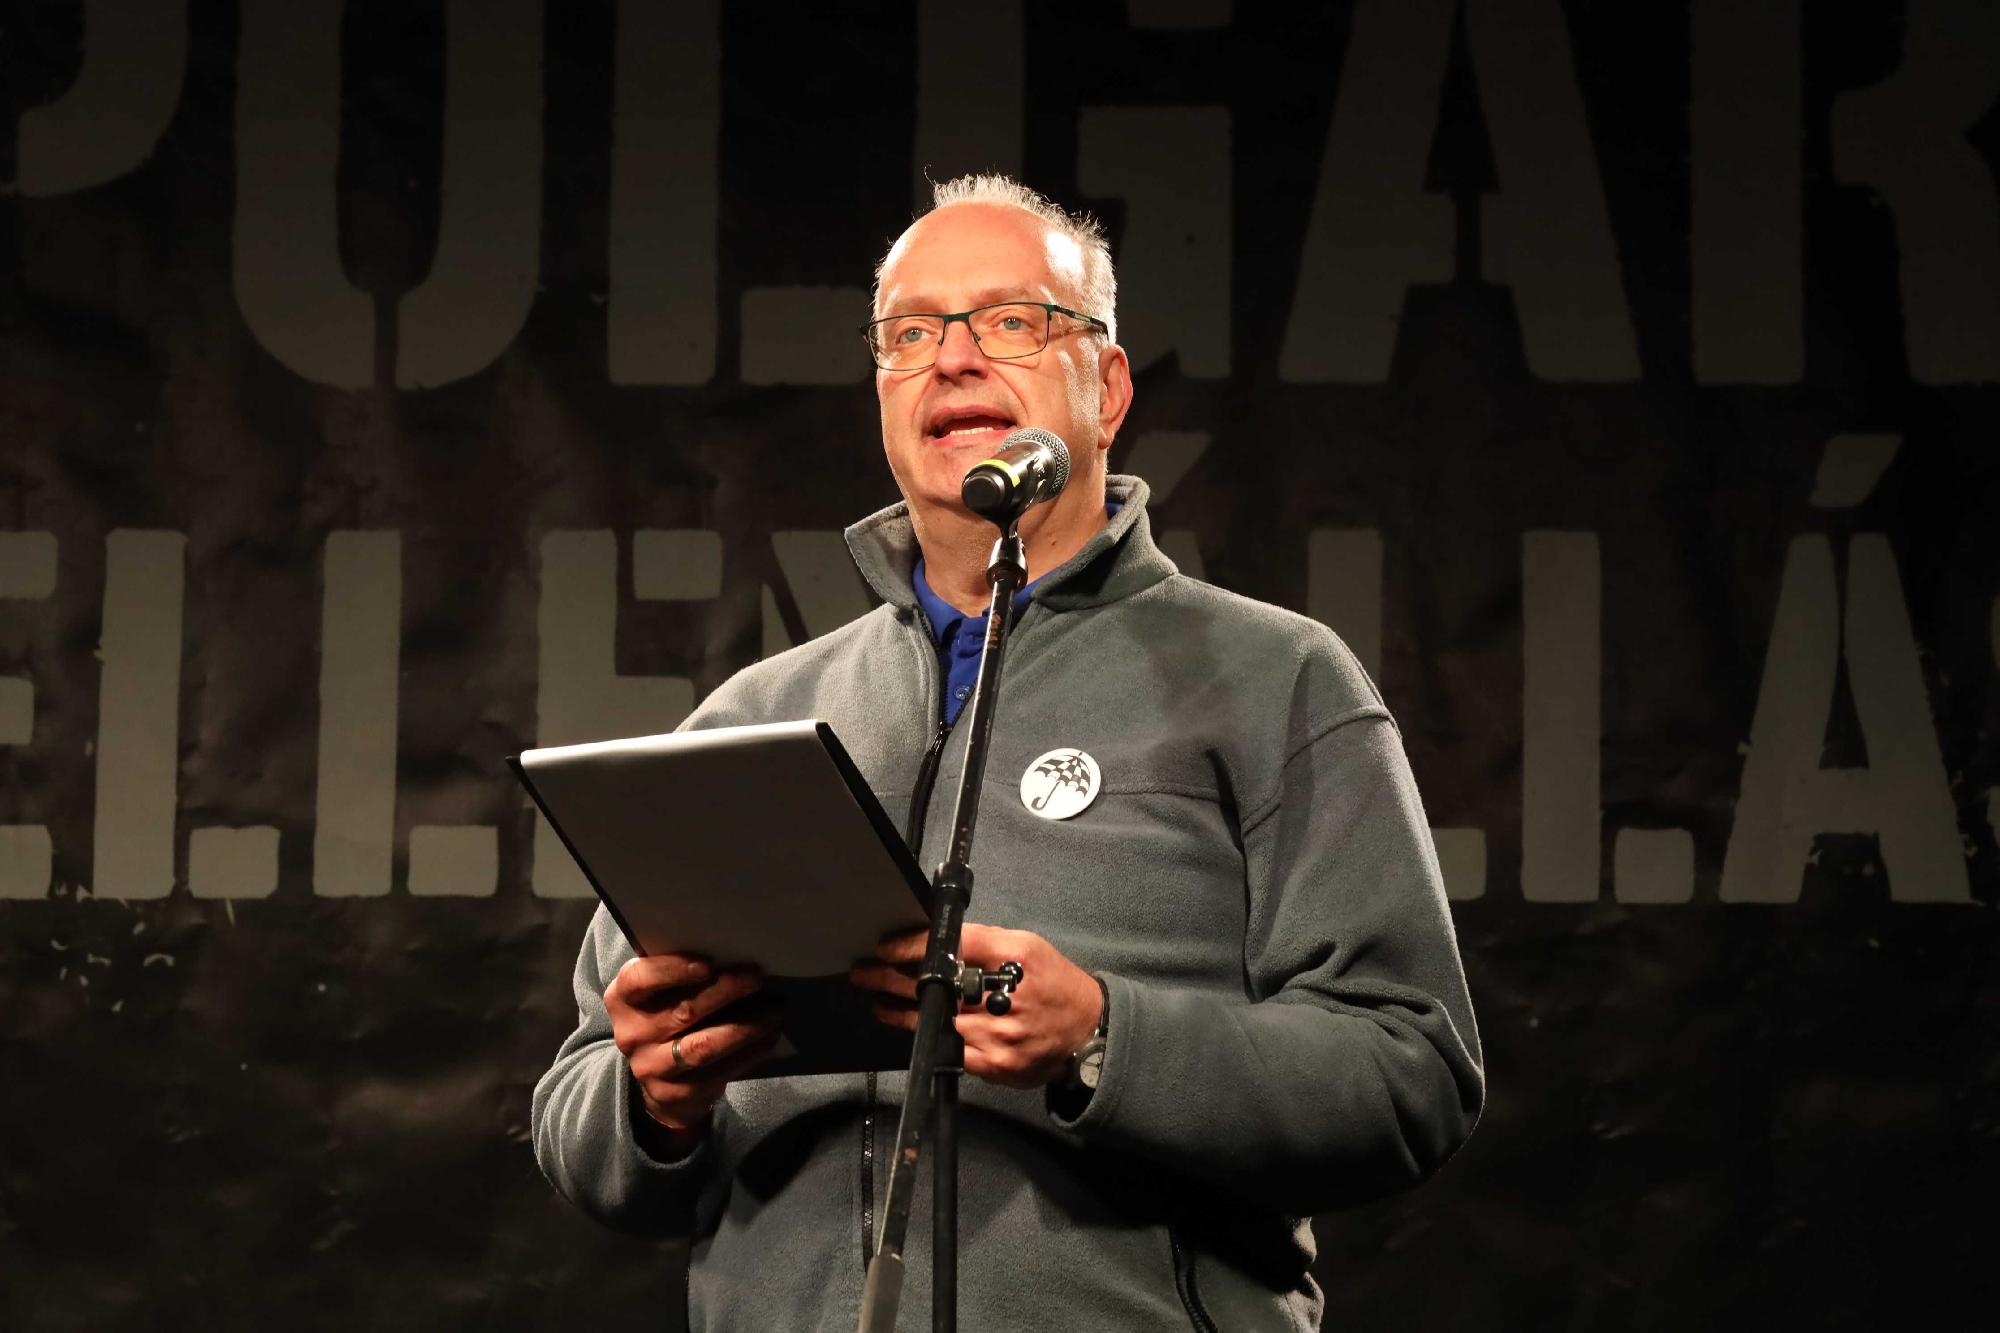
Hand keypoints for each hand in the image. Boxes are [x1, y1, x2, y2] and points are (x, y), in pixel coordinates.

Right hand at [605, 953, 782, 1136]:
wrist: (658, 1078)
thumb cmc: (665, 1016)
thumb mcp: (659, 993)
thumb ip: (679, 974)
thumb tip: (732, 952)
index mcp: (622, 999)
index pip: (639, 979)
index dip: (673, 970)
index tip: (709, 963)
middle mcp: (632, 1034)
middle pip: (683, 1011)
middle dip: (726, 992)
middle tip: (757, 978)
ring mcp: (651, 1067)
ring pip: (705, 1046)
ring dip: (746, 1027)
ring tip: (775, 1011)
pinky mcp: (676, 1092)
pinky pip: (720, 1071)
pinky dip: (750, 1052)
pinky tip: (769, 1036)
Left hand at [850, 925, 1102, 1088]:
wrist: (1087, 1031)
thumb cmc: (1053, 984)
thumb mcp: (1027, 946)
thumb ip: (983, 942)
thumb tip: (939, 940)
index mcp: (1015, 958)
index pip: (953, 946)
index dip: (913, 946)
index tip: (887, 947)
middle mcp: (1005, 996)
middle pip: (936, 985)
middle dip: (892, 977)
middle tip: (865, 971)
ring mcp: (999, 1034)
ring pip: (935, 1020)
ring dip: (899, 1008)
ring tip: (876, 997)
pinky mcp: (995, 1064)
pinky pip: (950, 1047)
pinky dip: (924, 1033)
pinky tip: (903, 1023)